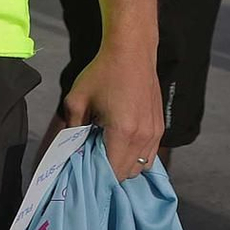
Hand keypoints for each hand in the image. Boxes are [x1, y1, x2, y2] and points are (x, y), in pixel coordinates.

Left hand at [61, 49, 163, 181]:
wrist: (131, 52)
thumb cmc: (104, 72)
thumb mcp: (77, 99)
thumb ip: (72, 128)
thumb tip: (70, 148)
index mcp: (123, 131)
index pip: (112, 172)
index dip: (96, 177)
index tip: (84, 174)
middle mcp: (143, 135)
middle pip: (126, 173)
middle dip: (108, 172)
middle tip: (91, 160)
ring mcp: (154, 132)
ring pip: (140, 167)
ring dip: (123, 165)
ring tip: (106, 152)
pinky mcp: (159, 127)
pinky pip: (149, 155)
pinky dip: (135, 156)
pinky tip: (120, 145)